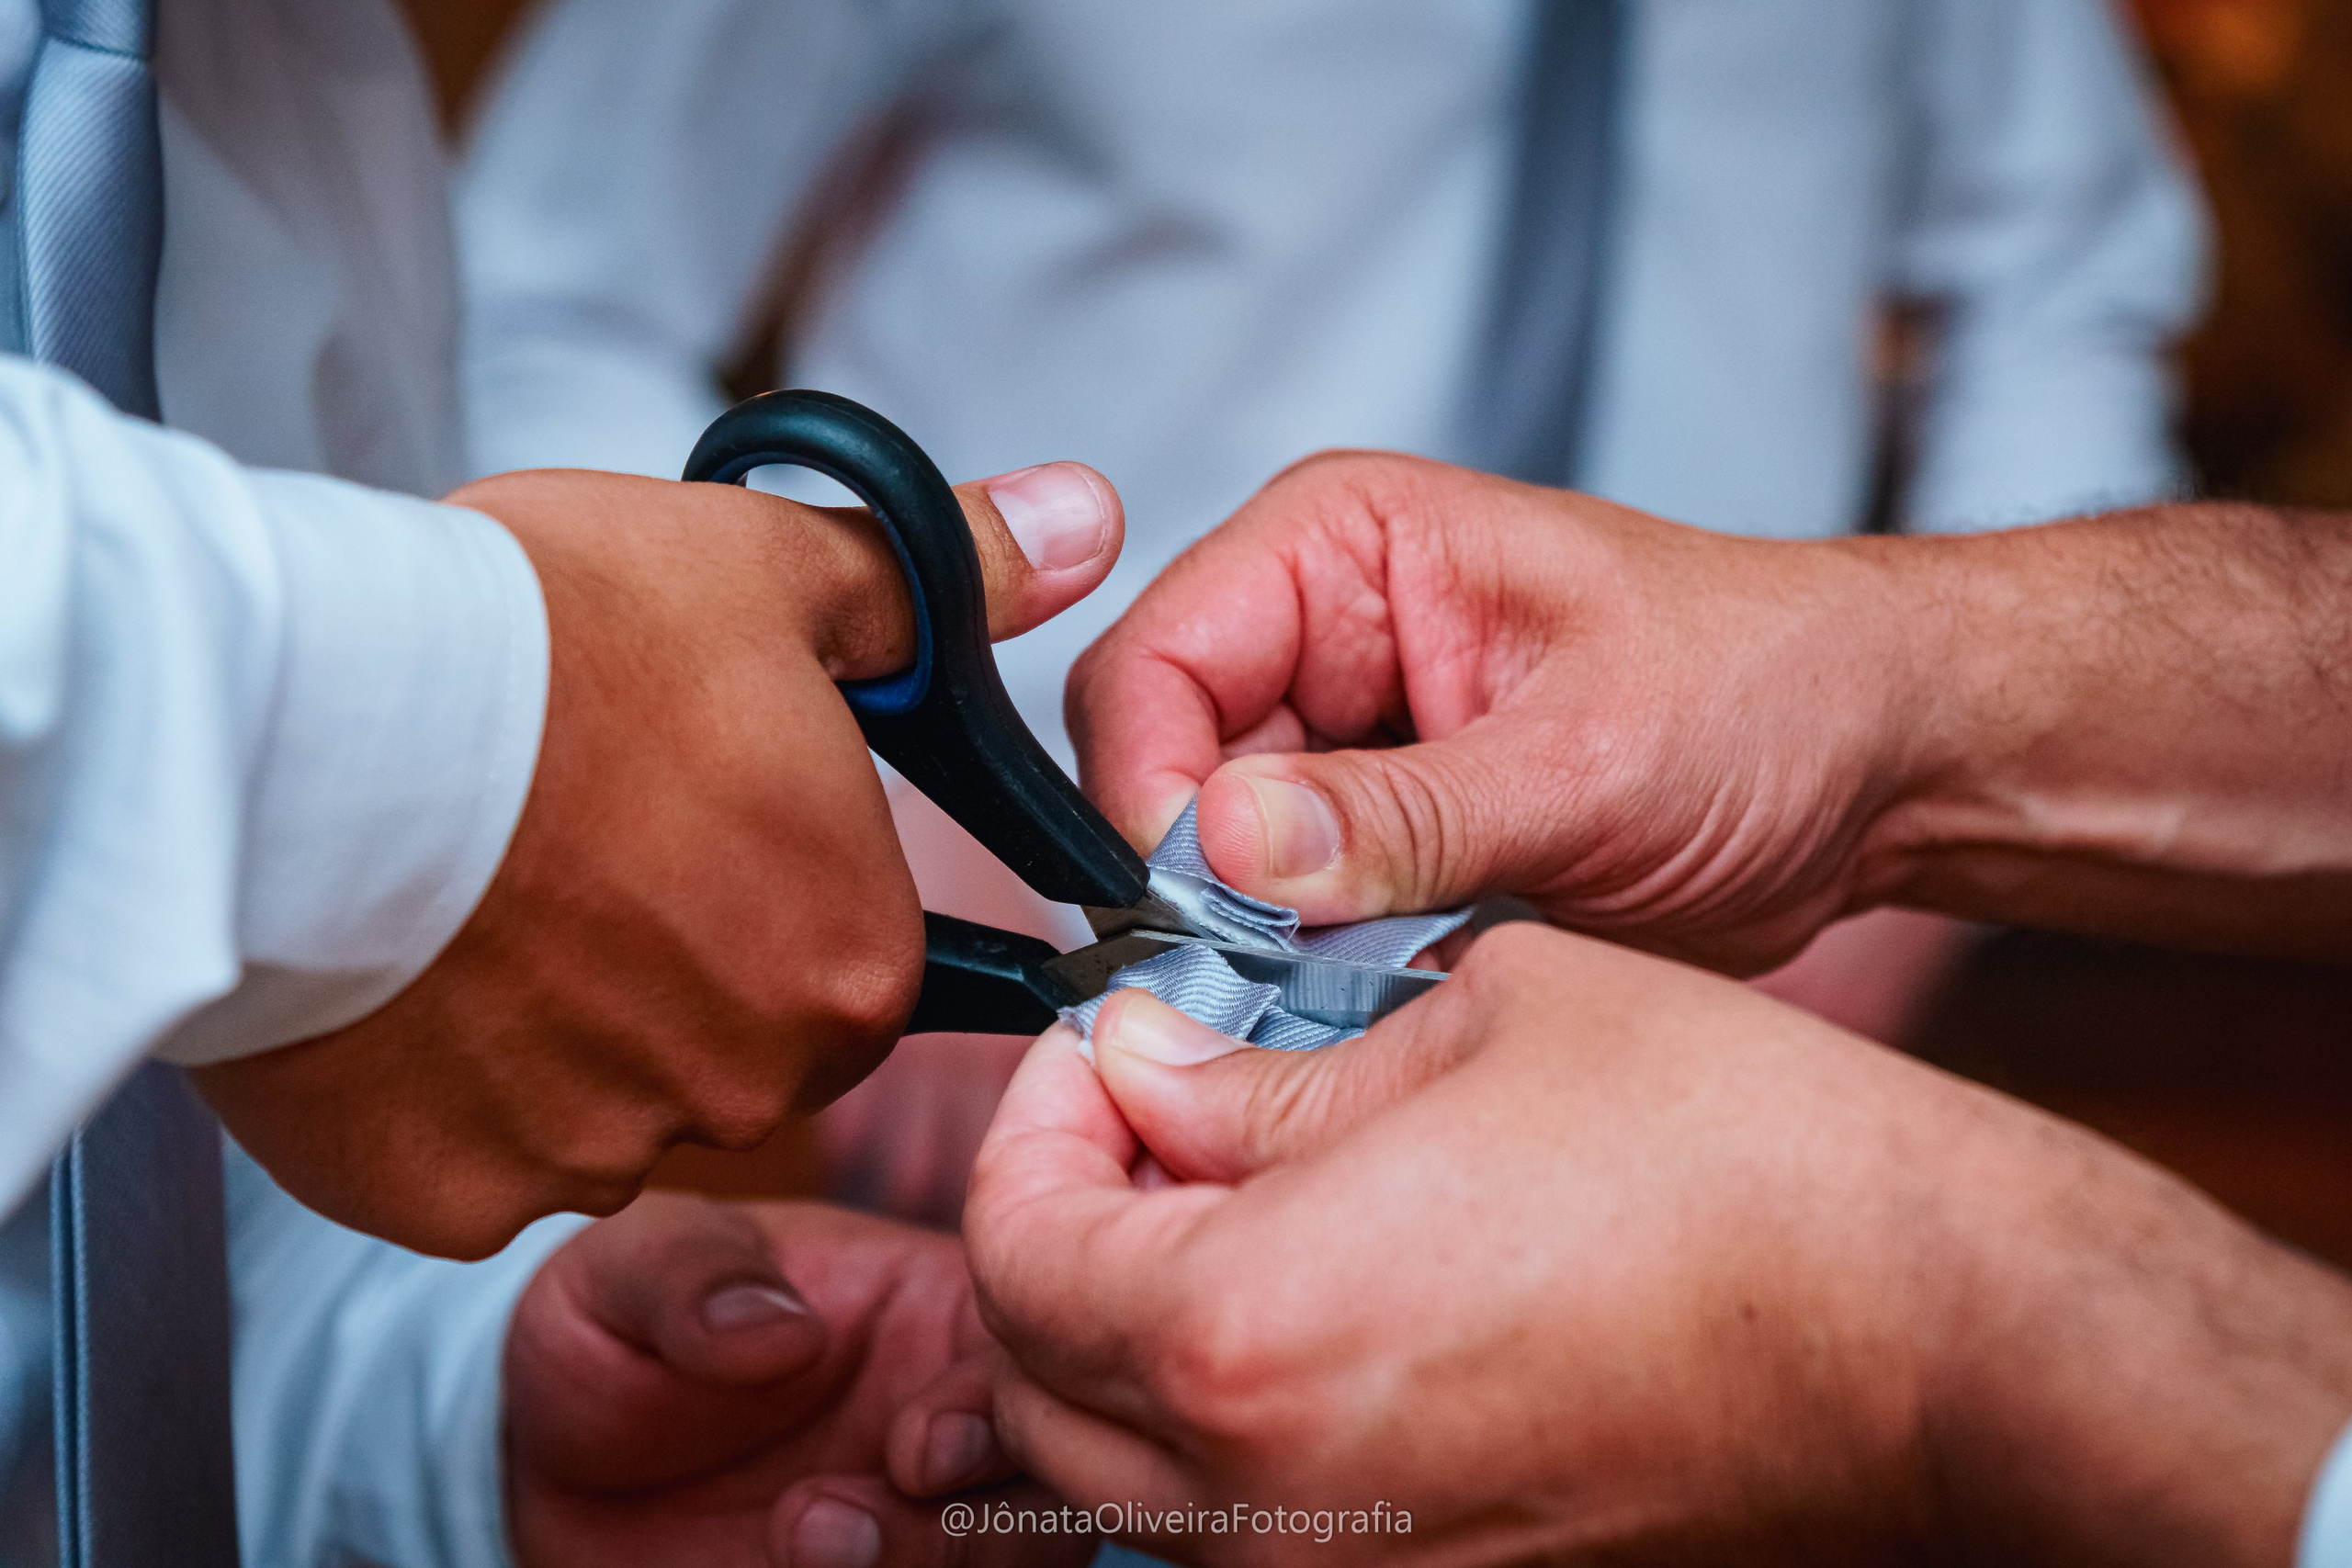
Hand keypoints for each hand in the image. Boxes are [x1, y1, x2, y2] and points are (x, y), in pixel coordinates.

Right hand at [196, 461, 1122, 1256]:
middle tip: (568, 838)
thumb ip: (944, 580)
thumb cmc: (555, 642)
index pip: (855, 946)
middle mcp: (749, 1088)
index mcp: (854, 958)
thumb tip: (1088, 521)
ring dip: (552, 1023)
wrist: (306, 727)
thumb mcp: (774, 567)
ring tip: (469, 893)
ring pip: (600, 1099)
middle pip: (735, 1038)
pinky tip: (397, 973)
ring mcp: (593, 1154)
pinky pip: (467, 1152)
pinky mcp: (446, 1196)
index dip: (767, 868)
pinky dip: (440, 1082)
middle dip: (669, 956)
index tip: (684, 814)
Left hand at [506, 1191, 1089, 1567]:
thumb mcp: (617, 1276)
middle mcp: (961, 1418)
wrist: (556, 1475)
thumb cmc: (609, 1338)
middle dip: (969, 1528)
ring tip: (794, 1544)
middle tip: (817, 1525)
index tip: (909, 1448)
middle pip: (1047, 1480)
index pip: (1032, 1347)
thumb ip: (688, 1277)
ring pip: (1017, 1564)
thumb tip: (777, 1330)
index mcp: (936, 1306)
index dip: (994, 1407)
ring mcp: (932, 1518)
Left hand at [939, 924, 2351, 1565]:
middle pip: (1037, 1388)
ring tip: (1219, 1213)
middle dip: (1059, 1238)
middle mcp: (1267, 1500)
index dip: (1035, 1124)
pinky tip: (1307, 1315)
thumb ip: (1254, 1068)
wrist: (1928, 1327)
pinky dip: (1221, 1429)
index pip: (1015, 1251)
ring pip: (1124, 1480)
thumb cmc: (1729, 1155)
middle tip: (1144, 1123)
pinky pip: (1244, 1528)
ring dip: (1125, 1341)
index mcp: (1248, 1331)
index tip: (1104, 1051)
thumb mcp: (1465, 1027)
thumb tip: (1140, 1068)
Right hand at [1069, 452, 1920, 973]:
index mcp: (1343, 544)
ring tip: (1350, 984)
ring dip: (1259, 936)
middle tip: (1269, 979)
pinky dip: (1309, 966)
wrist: (1881, 766)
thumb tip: (1226, 845)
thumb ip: (1399, 813)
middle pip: (1159, 764)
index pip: (1154, 664)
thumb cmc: (1770, 693)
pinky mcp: (1378, 829)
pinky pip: (1285, 908)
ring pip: (1212, 853)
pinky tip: (1377, 992)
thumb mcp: (1586, 762)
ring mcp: (1343, 735)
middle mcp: (1317, 629)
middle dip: (1201, 880)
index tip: (1201, 913)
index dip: (1151, 794)